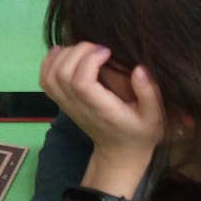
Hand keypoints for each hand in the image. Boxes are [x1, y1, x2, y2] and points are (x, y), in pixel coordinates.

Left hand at [41, 43, 163, 192]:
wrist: (119, 152)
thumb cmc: (140, 133)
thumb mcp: (155, 116)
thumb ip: (149, 93)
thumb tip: (139, 68)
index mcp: (101, 109)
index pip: (81, 82)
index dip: (89, 60)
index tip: (107, 51)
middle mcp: (79, 107)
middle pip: (62, 74)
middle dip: (77, 52)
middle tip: (97, 47)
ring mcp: (66, 105)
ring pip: (50, 76)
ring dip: (63, 55)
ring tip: (84, 49)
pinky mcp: (62, 102)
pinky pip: (45, 81)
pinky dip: (49, 62)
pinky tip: (63, 52)